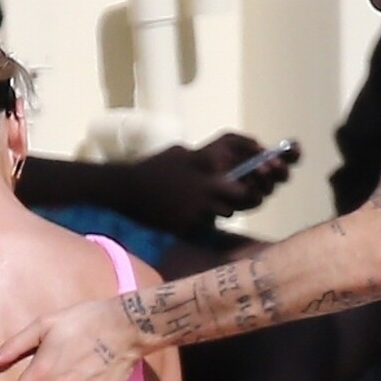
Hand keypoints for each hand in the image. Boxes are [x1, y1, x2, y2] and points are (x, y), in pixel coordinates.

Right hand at [123, 133, 295, 236]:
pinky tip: (190, 213)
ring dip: (222, 210)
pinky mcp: (186, 227)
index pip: (244, 180)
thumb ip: (206, 157)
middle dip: (245, 199)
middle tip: (240, 198)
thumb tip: (226, 161)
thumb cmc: (154, 167)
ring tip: (208, 203)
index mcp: (207, 170)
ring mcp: (196, 211)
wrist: (126, 189)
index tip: (254, 182)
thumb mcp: (182, 152)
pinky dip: (203, 222)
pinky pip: (206, 227)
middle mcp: (206, 190)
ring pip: (226, 214)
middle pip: (242, 200)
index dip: (254, 183)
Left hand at [196, 131, 297, 205]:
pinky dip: (250, 191)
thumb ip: (245, 142)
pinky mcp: (242, 205)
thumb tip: (261, 150)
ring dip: (265, 180)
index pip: (286, 158)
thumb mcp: (227, 141)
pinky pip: (252, 200)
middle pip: (282, 176)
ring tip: (257, 170)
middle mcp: (263, 179)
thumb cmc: (211, 155)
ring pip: (268, 190)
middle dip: (280, 169)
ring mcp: (254, 193)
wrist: (189, 174)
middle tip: (274, 162)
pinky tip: (245, 183)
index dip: (293, 153)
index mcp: (264, 162)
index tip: (294, 147)